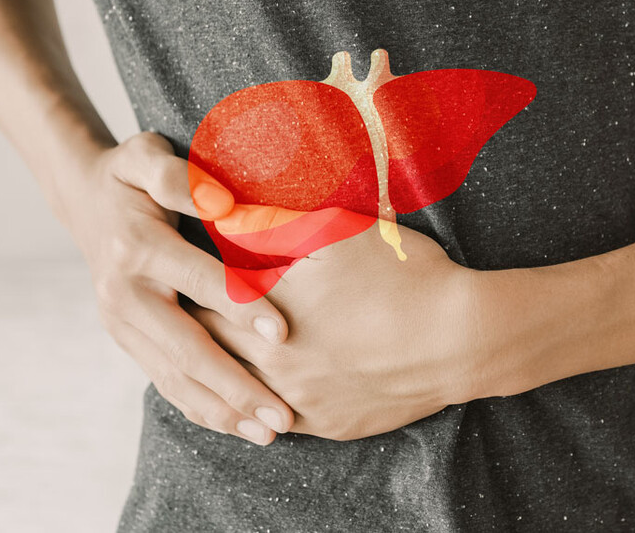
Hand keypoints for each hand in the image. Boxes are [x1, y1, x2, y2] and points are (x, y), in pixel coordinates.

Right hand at [54, 131, 295, 444]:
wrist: (82, 199)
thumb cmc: (131, 172)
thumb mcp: (146, 155)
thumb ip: (178, 175)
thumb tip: (220, 200)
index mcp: (137, 246)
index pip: (199, 281)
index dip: (241, 305)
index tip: (283, 333)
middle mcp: (123, 293)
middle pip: (186, 347)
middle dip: (236, 384)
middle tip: (282, 412)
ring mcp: (121, 323)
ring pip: (174, 376)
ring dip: (222, 409)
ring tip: (269, 432)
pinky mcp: (126, 340)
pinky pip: (164, 382)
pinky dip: (201, 407)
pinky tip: (237, 427)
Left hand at [186, 208, 483, 440]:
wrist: (459, 337)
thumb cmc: (400, 274)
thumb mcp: (336, 232)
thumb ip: (272, 222)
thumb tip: (224, 209)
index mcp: (263, 312)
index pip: (201, 302)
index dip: (186, 287)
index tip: (176, 276)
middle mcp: (271, 363)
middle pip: (209, 353)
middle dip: (191, 334)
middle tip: (176, 319)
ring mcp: (299, 401)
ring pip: (236, 396)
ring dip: (218, 378)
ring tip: (199, 363)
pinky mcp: (327, 425)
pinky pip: (273, 423)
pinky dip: (253, 410)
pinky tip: (245, 401)